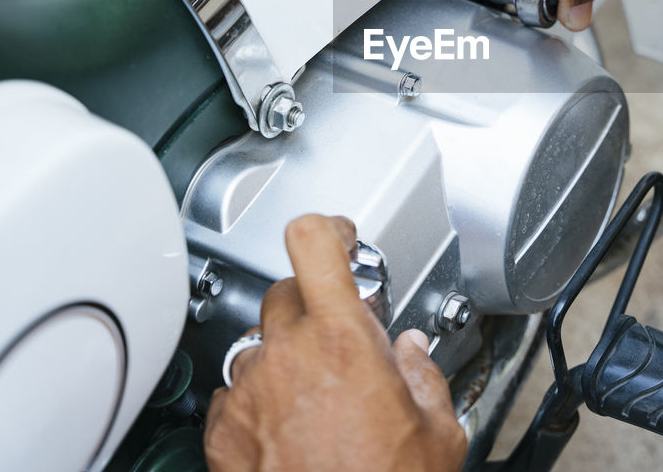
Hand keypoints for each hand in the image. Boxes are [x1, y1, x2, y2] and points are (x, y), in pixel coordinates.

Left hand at [204, 215, 466, 471]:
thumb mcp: (438, 434)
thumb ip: (425, 377)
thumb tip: (412, 356)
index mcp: (344, 341)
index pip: (313, 242)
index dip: (328, 228)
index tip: (339, 236)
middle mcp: (287, 356)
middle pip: (286, 289)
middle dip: (315, 305)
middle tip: (343, 339)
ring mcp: (250, 391)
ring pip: (260, 342)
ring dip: (287, 356)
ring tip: (319, 398)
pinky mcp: (224, 430)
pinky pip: (236, 390)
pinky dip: (260, 398)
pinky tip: (290, 429)